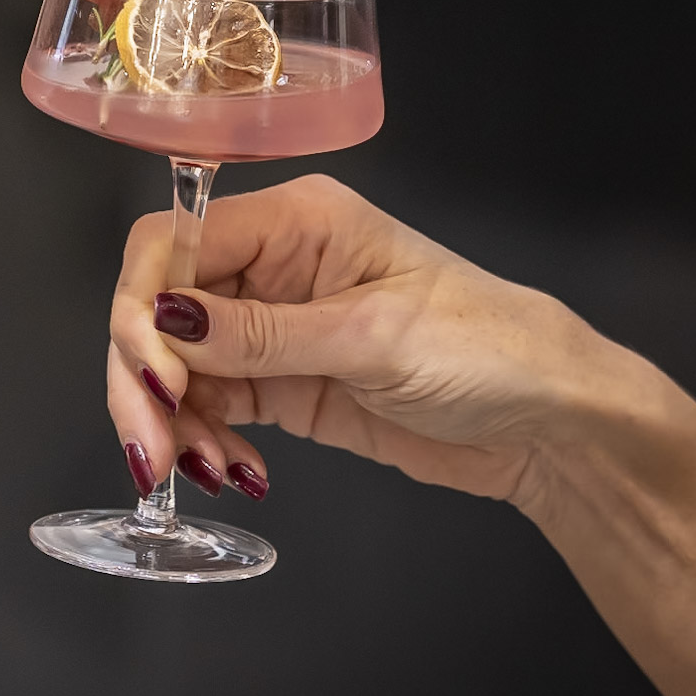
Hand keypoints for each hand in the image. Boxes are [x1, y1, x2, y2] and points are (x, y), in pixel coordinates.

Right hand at [105, 175, 639, 508]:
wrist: (552, 426)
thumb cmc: (492, 350)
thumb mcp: (374, 337)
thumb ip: (261, 334)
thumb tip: (162, 319)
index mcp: (294, 222)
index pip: (172, 243)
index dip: (144, 307)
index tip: (152, 378)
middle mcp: (270, 266)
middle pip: (160, 309)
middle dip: (145, 380)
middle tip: (152, 452)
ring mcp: (271, 327)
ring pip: (175, 366)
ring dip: (172, 422)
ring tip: (204, 473)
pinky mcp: (280, 384)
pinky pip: (209, 407)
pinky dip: (205, 442)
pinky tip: (235, 472)